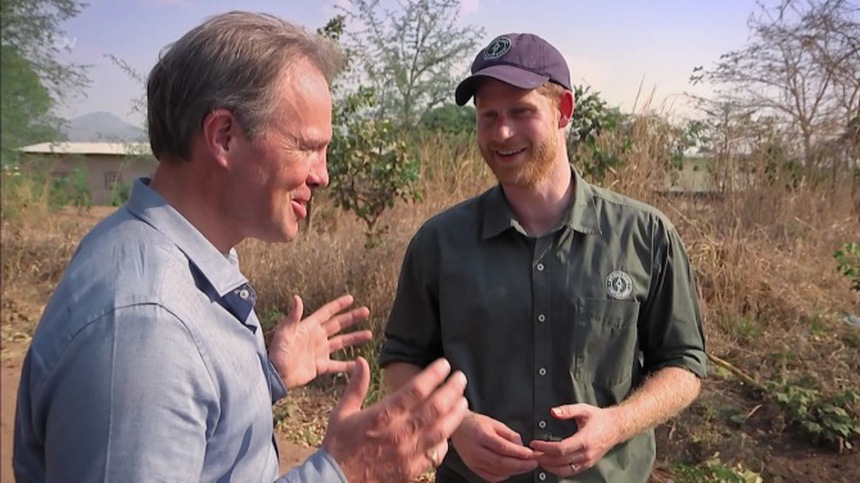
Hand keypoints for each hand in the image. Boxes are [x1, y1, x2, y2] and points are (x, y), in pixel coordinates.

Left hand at [268, 294, 371, 388]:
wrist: (276, 376)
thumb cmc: (277, 354)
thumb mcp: (284, 333)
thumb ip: (293, 317)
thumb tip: (296, 297)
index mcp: (309, 327)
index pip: (327, 313)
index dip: (338, 305)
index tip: (351, 298)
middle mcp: (316, 338)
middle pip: (338, 325)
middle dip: (352, 318)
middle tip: (366, 311)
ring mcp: (319, 352)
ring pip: (341, 342)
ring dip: (354, 338)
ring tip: (369, 334)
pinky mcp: (320, 366)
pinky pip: (337, 365)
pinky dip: (348, 365)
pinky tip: (358, 364)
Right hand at [322, 357, 468, 481]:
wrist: (336, 480)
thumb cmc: (339, 445)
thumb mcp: (342, 412)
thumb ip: (356, 386)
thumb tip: (362, 360)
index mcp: (382, 415)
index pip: (416, 390)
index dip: (434, 375)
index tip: (444, 364)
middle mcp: (398, 432)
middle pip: (435, 407)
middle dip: (452, 390)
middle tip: (461, 378)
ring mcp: (407, 453)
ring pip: (441, 430)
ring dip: (455, 414)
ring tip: (463, 401)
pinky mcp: (410, 470)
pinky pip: (435, 455)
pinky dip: (445, 443)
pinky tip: (448, 433)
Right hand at [450, 412, 537, 480]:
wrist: (458, 428)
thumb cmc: (476, 424)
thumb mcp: (494, 423)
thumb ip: (509, 434)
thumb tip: (522, 446)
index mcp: (481, 435)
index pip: (502, 447)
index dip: (518, 452)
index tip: (530, 454)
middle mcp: (476, 450)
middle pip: (501, 462)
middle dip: (520, 465)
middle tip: (533, 463)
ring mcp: (473, 461)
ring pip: (497, 471)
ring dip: (515, 471)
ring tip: (526, 467)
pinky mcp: (473, 468)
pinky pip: (491, 477)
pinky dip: (504, 475)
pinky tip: (511, 470)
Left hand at [529, 404, 620, 476]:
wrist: (616, 428)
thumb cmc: (599, 418)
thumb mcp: (583, 409)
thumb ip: (567, 410)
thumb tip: (553, 412)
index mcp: (584, 440)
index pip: (560, 449)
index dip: (545, 448)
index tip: (534, 443)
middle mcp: (586, 454)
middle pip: (560, 461)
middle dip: (543, 458)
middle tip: (531, 453)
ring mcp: (587, 461)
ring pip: (564, 470)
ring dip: (548, 466)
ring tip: (538, 459)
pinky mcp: (587, 465)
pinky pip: (570, 472)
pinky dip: (557, 470)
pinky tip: (549, 464)